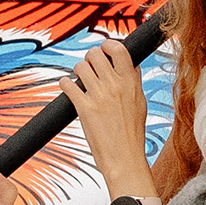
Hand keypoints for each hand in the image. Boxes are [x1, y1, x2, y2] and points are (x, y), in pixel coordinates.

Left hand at [64, 40, 157, 197]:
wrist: (124, 158)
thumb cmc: (132, 135)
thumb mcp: (141, 104)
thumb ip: (134, 82)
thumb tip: (131, 65)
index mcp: (131, 83)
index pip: (119, 49)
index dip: (108, 45)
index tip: (104, 49)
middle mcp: (115, 86)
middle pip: (96, 54)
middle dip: (90, 57)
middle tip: (89, 65)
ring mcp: (99, 96)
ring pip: (81, 66)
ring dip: (78, 70)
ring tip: (80, 80)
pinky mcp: (84, 108)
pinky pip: (68, 84)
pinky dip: (65, 84)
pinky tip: (68, 88)